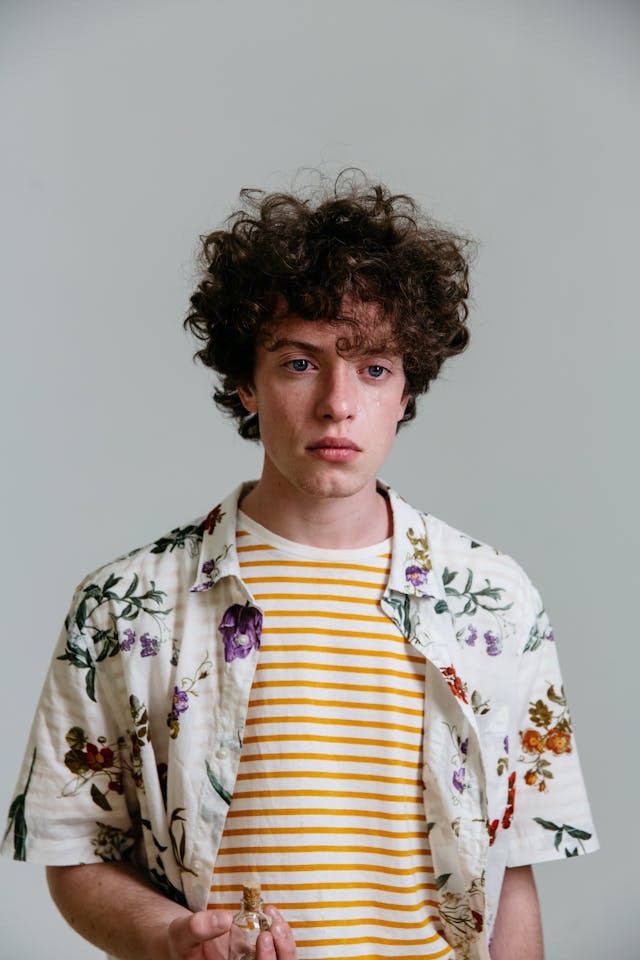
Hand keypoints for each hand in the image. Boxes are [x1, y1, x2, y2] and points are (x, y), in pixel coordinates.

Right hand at [167, 906, 295, 959]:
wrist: (186, 938)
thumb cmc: (182, 942)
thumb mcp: (182, 933)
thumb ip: (198, 928)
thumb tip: (225, 920)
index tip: (264, 937)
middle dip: (279, 953)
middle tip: (273, 926)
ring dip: (284, 943)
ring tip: (274, 917)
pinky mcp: (258, 955)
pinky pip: (279, 951)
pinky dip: (281, 935)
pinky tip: (273, 916)